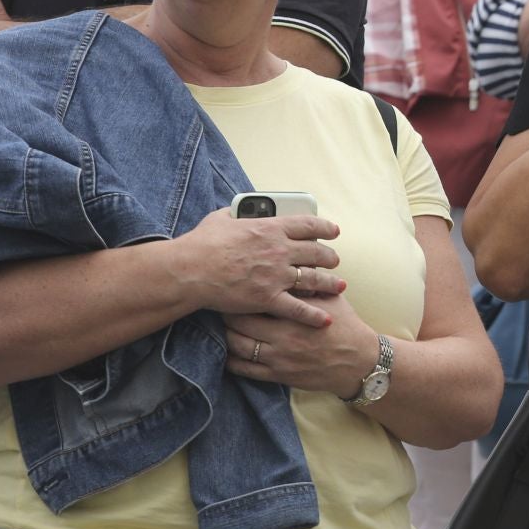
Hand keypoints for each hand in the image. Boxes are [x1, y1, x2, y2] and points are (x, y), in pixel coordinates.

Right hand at [167, 208, 345, 328]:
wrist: (190, 270)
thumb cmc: (202, 244)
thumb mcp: (222, 218)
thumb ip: (237, 214)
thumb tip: (239, 209)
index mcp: (270, 228)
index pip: (308, 225)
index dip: (325, 228)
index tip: (333, 231)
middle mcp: (279, 250)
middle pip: (316, 253)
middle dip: (329, 257)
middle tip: (334, 260)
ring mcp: (276, 276)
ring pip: (313, 279)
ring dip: (329, 282)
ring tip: (338, 284)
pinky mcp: (267, 298)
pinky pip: (298, 308)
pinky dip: (314, 315)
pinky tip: (326, 319)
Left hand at [222, 295, 377, 398]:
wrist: (358, 361)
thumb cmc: (345, 325)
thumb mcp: (330, 299)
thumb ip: (309, 283)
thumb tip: (292, 261)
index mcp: (295, 314)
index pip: (258, 300)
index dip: (240, 292)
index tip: (232, 284)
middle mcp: (283, 337)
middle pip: (240, 323)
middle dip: (226, 312)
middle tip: (219, 302)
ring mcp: (278, 358)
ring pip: (237, 347)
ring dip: (225, 335)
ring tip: (219, 325)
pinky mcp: (278, 375)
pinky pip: (245, 370)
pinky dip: (230, 360)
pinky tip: (225, 351)